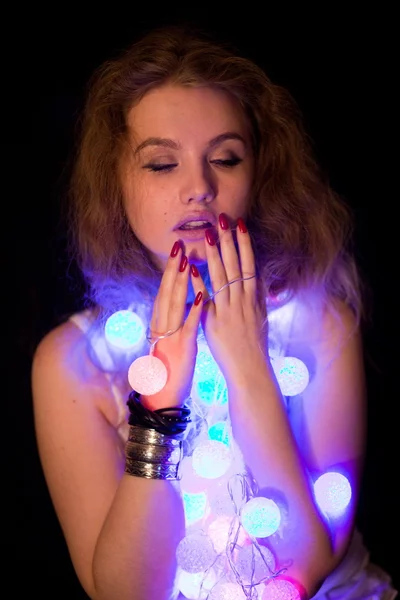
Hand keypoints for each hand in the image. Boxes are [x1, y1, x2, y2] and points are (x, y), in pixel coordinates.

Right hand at [141, 243, 201, 409]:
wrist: (163, 397)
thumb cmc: (169, 369)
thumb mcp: (169, 340)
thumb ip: (173, 321)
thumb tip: (180, 304)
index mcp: (160, 323)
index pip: (165, 292)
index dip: (171, 271)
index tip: (178, 251)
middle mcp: (162, 326)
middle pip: (167, 292)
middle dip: (174, 268)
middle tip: (180, 245)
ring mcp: (170, 336)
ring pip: (174, 303)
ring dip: (182, 281)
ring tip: (188, 260)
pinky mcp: (182, 347)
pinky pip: (189, 325)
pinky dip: (195, 309)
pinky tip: (203, 294)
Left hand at [191, 214, 267, 384]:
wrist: (251, 369)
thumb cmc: (255, 344)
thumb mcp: (261, 316)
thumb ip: (257, 295)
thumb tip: (256, 275)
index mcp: (254, 298)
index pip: (249, 263)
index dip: (245, 243)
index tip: (240, 224)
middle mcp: (242, 300)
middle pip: (236, 264)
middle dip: (229, 240)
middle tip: (222, 219)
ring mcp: (229, 310)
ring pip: (222, 277)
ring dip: (215, 254)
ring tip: (208, 235)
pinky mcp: (215, 323)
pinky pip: (206, 299)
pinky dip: (200, 283)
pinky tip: (193, 268)